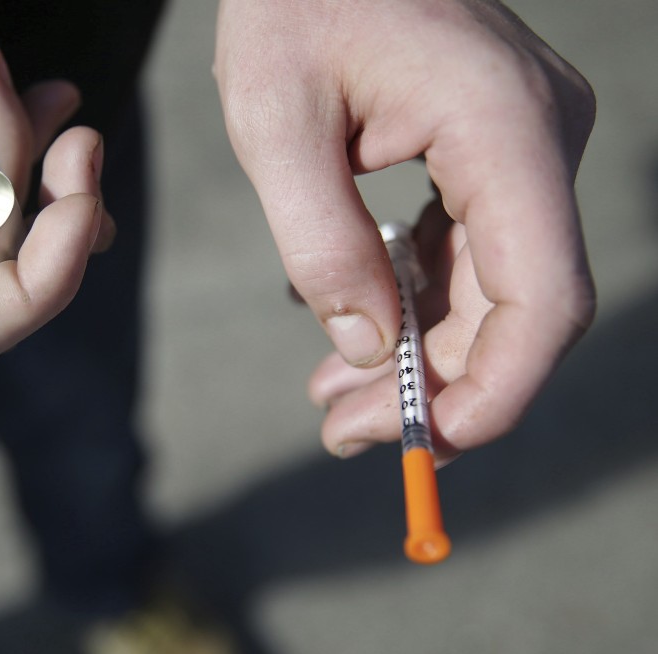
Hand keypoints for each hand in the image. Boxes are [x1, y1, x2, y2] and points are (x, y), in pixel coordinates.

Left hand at [214, 0, 595, 458]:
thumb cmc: (291, 1)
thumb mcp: (275, 123)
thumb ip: (323, 243)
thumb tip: (365, 351)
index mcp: (505, 129)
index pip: (543, 300)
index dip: (494, 393)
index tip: (424, 446)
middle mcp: (541, 139)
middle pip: (515, 308)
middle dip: (432, 385)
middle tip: (342, 433)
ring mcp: (524, 144)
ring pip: (492, 286)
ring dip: (419, 351)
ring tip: (331, 399)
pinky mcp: (492, 148)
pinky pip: (472, 248)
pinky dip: (417, 301)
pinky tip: (355, 332)